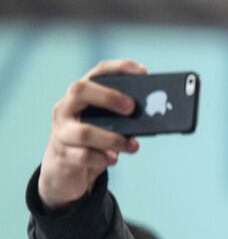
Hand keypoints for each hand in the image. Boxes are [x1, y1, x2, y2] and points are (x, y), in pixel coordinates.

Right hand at [38, 60, 145, 210]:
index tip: (144, 72)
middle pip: (81, 91)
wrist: (65, 170)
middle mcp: (66, 108)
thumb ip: (124, 119)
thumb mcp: (108, 126)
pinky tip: (114, 159)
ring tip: (134, 146)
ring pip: (85, 131)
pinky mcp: (63, 155)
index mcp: (81, 96)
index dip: (120, 68)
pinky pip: (84, 156)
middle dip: (109, 97)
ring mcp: (61, 131)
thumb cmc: (94, 142)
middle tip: (132, 108)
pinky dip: (103, 158)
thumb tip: (153, 115)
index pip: (97, 72)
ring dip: (114, 139)